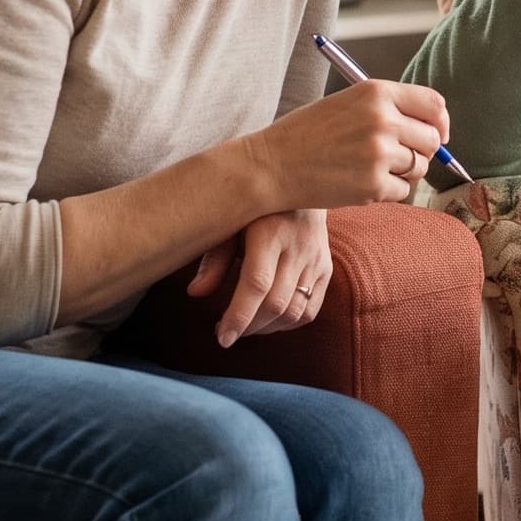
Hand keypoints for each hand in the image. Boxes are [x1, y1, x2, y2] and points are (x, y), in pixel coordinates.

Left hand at [188, 210, 329, 346]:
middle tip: (226, 331)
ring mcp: (316, 259)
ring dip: (266, 329)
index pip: (256, 284)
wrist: (300, 183)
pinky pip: (310, 310)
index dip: (238, 316)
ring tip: (245, 326)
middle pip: (276, 303)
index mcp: (269, 232)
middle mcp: (298, 247)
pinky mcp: (326, 268)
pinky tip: (268, 321)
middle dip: (248, 327)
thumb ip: (214, 258)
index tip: (222, 337)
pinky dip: (288, 324)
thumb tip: (195, 293)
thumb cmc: (254, 206)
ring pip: (295, 312)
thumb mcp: (230, 223)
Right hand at [248, 80, 447, 207]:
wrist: (271, 165)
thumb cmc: (306, 135)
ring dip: (402, 173)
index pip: (433, 104)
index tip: (437, 135)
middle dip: (421, 152)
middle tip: (396, 159)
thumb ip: (388, 110)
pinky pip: (402, 192)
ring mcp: (379, 153)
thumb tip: (434, 131)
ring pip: (418, 168)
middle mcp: (383, 119)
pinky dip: (387, 192)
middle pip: (431, 140)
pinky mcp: (373, 185)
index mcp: (376, 92)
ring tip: (369, 170)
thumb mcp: (347, 104)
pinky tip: (359, 184)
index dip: (439, 123)